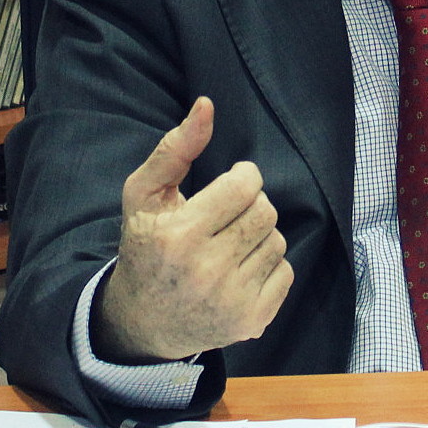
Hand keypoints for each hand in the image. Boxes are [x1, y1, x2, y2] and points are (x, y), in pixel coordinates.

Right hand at [95, 97, 291, 362]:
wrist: (141, 322)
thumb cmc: (145, 247)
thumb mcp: (144, 195)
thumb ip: (176, 148)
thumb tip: (207, 105)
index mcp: (179, 236)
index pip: (245, 186)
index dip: (243, 177)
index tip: (229, 184)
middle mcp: (207, 271)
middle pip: (266, 212)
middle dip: (251, 205)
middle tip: (227, 215)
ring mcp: (232, 301)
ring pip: (276, 241)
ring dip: (258, 235)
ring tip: (228, 244)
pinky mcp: (252, 322)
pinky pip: (285, 272)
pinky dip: (268, 265)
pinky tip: (239, 270)